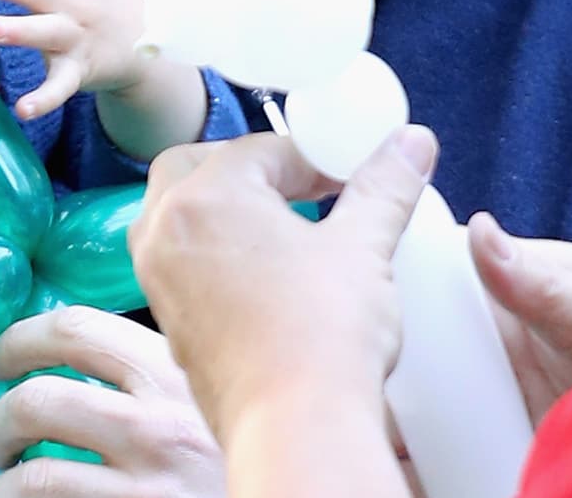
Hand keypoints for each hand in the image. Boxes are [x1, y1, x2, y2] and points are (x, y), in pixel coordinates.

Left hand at [0, 306, 226, 497]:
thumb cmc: (235, 452)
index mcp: (173, 371)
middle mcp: (157, 423)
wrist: (291, 493)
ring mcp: (145, 484)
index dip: (20, 338)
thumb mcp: (207, 393)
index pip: (77, 327)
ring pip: (35, 471)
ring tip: (8, 481)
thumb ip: (157, 369)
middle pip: (41, 396)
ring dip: (4, 479)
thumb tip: (78, 351)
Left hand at [127, 128, 435, 448]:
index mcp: (207, 195)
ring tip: (279, 226)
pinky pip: (178, 260)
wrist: (298, 430)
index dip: (311, 159)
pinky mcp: (167, 320)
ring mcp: (159, 277)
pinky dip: (210, 250)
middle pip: (198, 166)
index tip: (345, 177)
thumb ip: (384, 185)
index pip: (261, 149)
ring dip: (221, 206)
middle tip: (302, 188)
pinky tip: (259, 272)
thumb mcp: (363, 246)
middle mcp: (167, 228)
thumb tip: (412, 142)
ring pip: (177, 212)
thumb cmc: (322, 336)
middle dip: (250, 169)